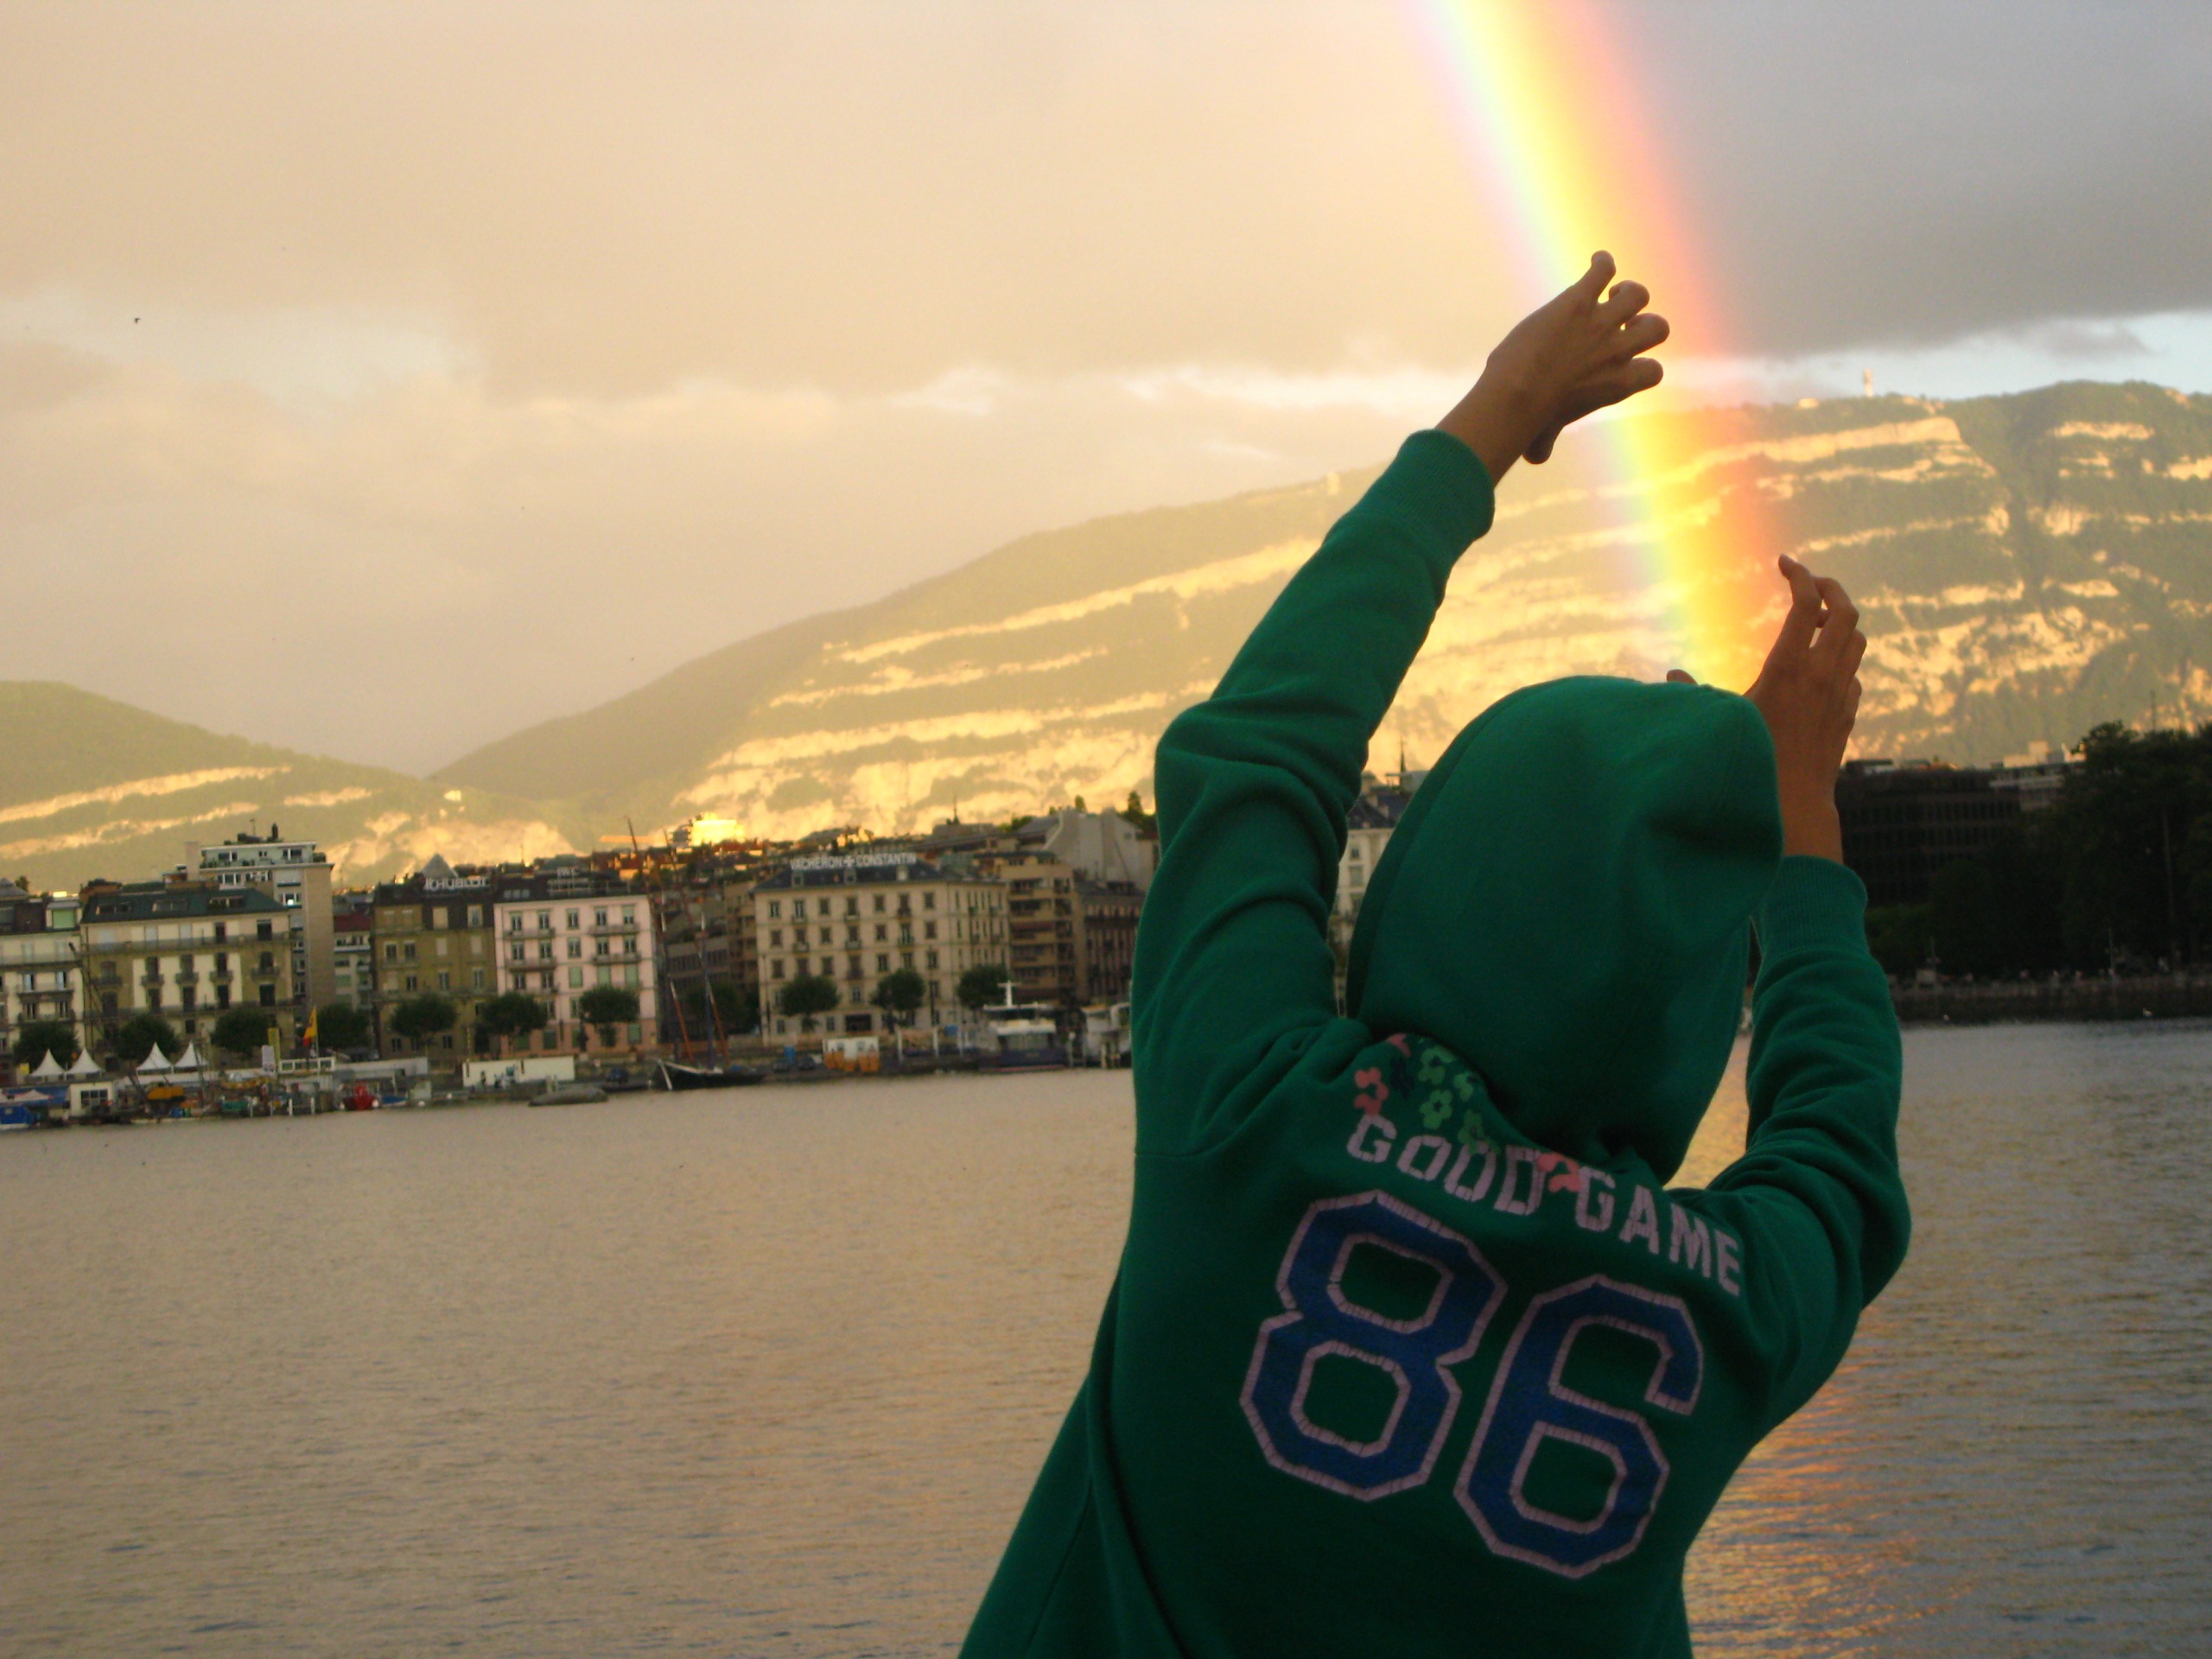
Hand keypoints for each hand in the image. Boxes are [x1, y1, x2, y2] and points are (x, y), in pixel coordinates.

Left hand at [1436, 251, 1668, 483]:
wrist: (1518, 395)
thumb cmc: (1530, 420)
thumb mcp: (1544, 432)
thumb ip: (1546, 440)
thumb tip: (1535, 458)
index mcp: (1618, 384)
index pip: (1655, 371)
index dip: (1644, 364)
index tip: (1626, 359)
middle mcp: (1618, 352)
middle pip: (1659, 327)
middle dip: (1644, 321)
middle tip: (1619, 320)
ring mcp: (1602, 323)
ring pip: (1638, 294)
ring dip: (1627, 290)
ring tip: (1608, 291)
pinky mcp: (1579, 301)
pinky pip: (1603, 271)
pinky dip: (1602, 264)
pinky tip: (1596, 262)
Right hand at [1670, 556, 1862, 859]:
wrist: (1795, 809)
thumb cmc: (1752, 765)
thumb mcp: (1719, 722)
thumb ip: (1695, 694)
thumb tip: (1672, 677)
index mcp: (1789, 668)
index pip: (1805, 603)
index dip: (1798, 575)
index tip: (1783, 563)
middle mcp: (1822, 676)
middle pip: (1845, 612)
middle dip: (1829, 587)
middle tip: (1809, 582)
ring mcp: (1840, 696)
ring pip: (1857, 639)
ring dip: (1841, 622)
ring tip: (1817, 621)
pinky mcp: (1847, 716)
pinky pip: (1854, 673)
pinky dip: (1842, 659)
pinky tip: (1823, 669)